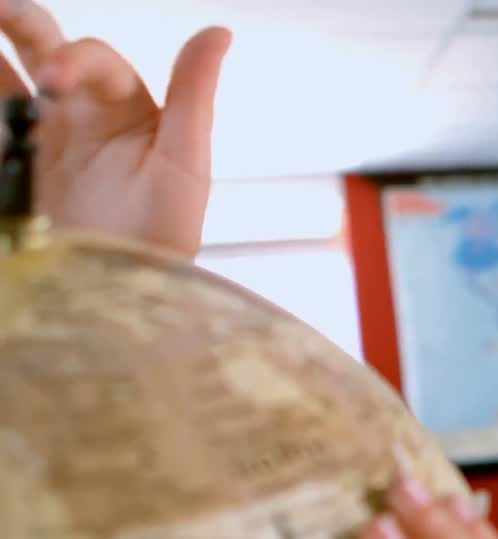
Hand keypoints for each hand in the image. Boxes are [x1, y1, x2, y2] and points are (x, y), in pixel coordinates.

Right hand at [0, 1, 230, 258]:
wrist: (120, 297)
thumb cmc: (164, 234)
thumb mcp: (185, 164)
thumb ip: (194, 94)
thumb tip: (220, 31)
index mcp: (121, 107)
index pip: (92, 57)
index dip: (72, 56)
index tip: (54, 81)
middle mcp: (75, 115)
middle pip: (39, 46)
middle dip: (15, 19)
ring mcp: (33, 142)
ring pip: (0, 80)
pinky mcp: (5, 173)